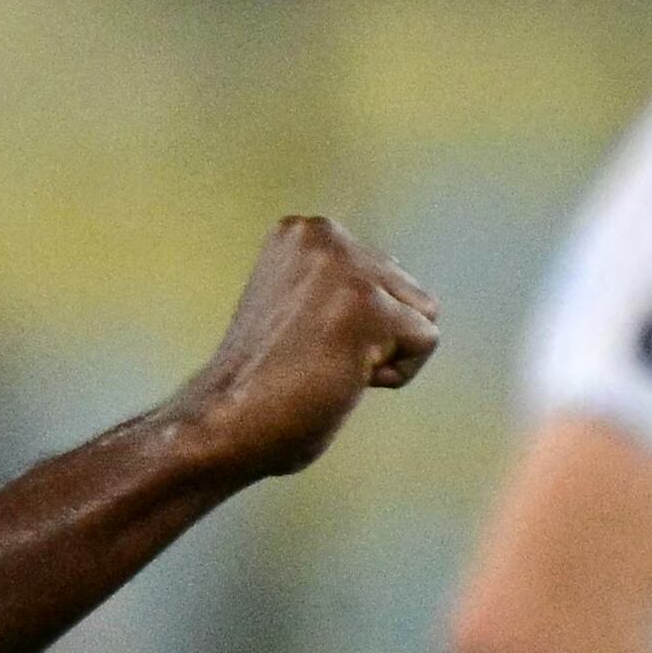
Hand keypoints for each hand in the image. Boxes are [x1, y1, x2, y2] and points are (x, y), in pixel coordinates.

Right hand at [169, 216, 439, 479]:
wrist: (225, 422)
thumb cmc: (262, 381)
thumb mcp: (298, 302)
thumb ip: (340, 281)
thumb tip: (400, 278)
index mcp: (304, 230)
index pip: (383, 274)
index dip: (355, 324)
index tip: (304, 341)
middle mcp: (324, 234)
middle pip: (409, 291)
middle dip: (377, 335)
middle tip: (314, 358)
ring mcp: (346, 268)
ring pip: (422, 315)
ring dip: (386, 354)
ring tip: (328, 365)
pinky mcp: (368, 306)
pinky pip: (426, 342)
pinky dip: (394, 375)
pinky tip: (343, 378)